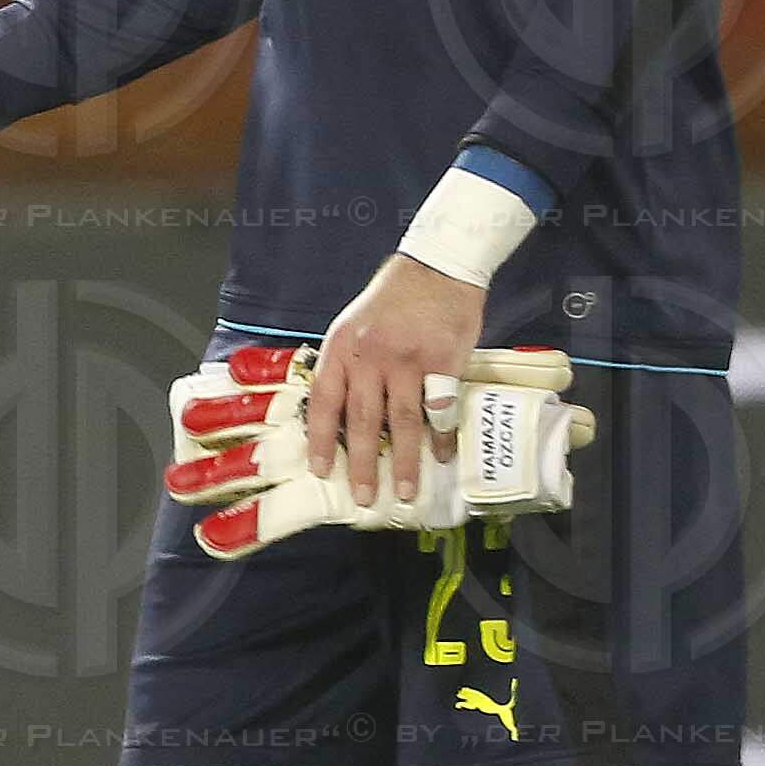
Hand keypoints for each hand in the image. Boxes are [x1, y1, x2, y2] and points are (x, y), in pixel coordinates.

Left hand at [305, 256, 485, 505]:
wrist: (436, 268)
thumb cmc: (390, 302)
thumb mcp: (352, 327)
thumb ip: (346, 367)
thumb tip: (337, 417)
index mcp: (342, 349)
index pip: (324, 402)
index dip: (321, 439)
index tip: (321, 471)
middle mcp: (370, 357)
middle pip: (364, 420)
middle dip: (364, 464)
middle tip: (366, 497)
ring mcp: (409, 359)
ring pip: (404, 420)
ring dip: (406, 460)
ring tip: (408, 490)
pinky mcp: (444, 360)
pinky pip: (441, 407)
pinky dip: (442, 435)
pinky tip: (442, 455)